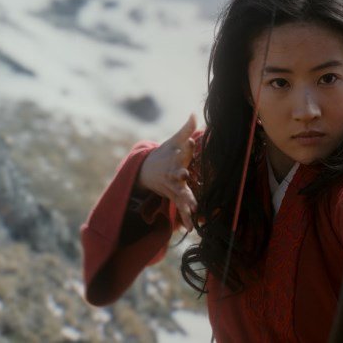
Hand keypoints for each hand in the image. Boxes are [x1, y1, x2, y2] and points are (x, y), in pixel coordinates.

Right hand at [137, 114, 197, 230]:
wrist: (148, 170)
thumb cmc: (167, 153)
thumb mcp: (175, 140)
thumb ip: (186, 129)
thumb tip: (194, 113)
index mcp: (174, 159)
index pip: (180, 154)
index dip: (185, 151)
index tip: (189, 146)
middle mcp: (172, 175)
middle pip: (177, 177)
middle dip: (181, 178)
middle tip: (185, 177)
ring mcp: (173, 187)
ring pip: (180, 195)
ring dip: (185, 203)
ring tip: (192, 211)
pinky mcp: (175, 197)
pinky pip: (181, 208)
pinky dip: (185, 218)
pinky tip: (190, 228)